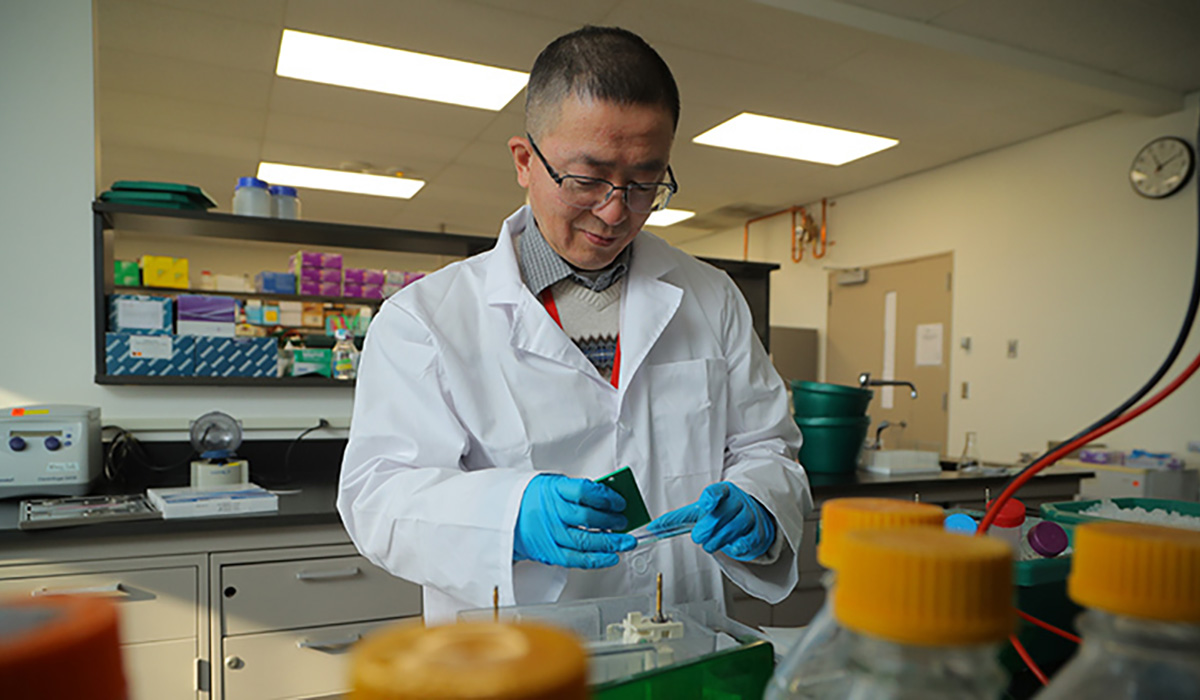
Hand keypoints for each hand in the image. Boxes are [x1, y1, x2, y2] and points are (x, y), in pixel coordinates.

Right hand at [513, 474, 636, 567]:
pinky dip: (597, 560)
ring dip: (610, 543)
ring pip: (585, 541)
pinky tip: (611, 557)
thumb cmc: (533, 498)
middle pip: (587, 518)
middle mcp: (551, 512)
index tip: (619, 502)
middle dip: (612, 521)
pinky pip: (576, 559)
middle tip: (624, 522)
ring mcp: (550, 534)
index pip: (585, 491)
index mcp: (553, 490)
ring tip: (625, 542)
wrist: (504, 514)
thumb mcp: (553, 484)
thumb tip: (609, 499)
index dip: (607, 497)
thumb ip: (578, 491)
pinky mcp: (549, 552)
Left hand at [648, 483, 775, 560]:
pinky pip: (744, 544)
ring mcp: (749, 517)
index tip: (706, 503)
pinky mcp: (756, 533)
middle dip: (705, 531)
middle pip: (718, 518)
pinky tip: (731, 545)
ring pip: (729, 532)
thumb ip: (675, 519)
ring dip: (715, 542)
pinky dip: (734, 548)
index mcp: (722, 492)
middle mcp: (737, 502)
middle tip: (699, 535)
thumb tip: (650, 528)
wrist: (750, 517)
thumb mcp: (699, 511)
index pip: (716, 491)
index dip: (711, 497)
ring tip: (710, 543)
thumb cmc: (719, 513)